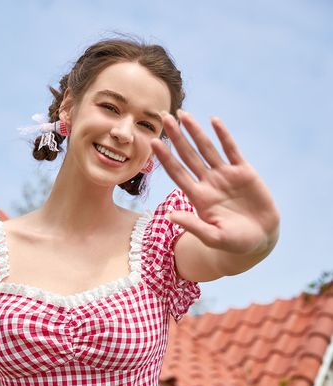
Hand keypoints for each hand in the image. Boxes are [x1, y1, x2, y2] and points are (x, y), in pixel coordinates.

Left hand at [151, 111, 279, 254]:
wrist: (261, 238)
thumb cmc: (235, 242)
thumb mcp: (213, 237)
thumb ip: (193, 226)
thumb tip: (170, 216)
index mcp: (198, 198)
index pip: (177, 174)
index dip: (166, 158)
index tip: (153, 142)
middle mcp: (208, 183)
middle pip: (188, 156)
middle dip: (176, 137)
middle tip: (164, 118)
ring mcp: (225, 175)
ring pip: (207, 149)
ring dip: (195, 132)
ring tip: (183, 114)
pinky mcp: (243, 171)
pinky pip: (231, 150)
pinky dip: (223, 135)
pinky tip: (214, 121)